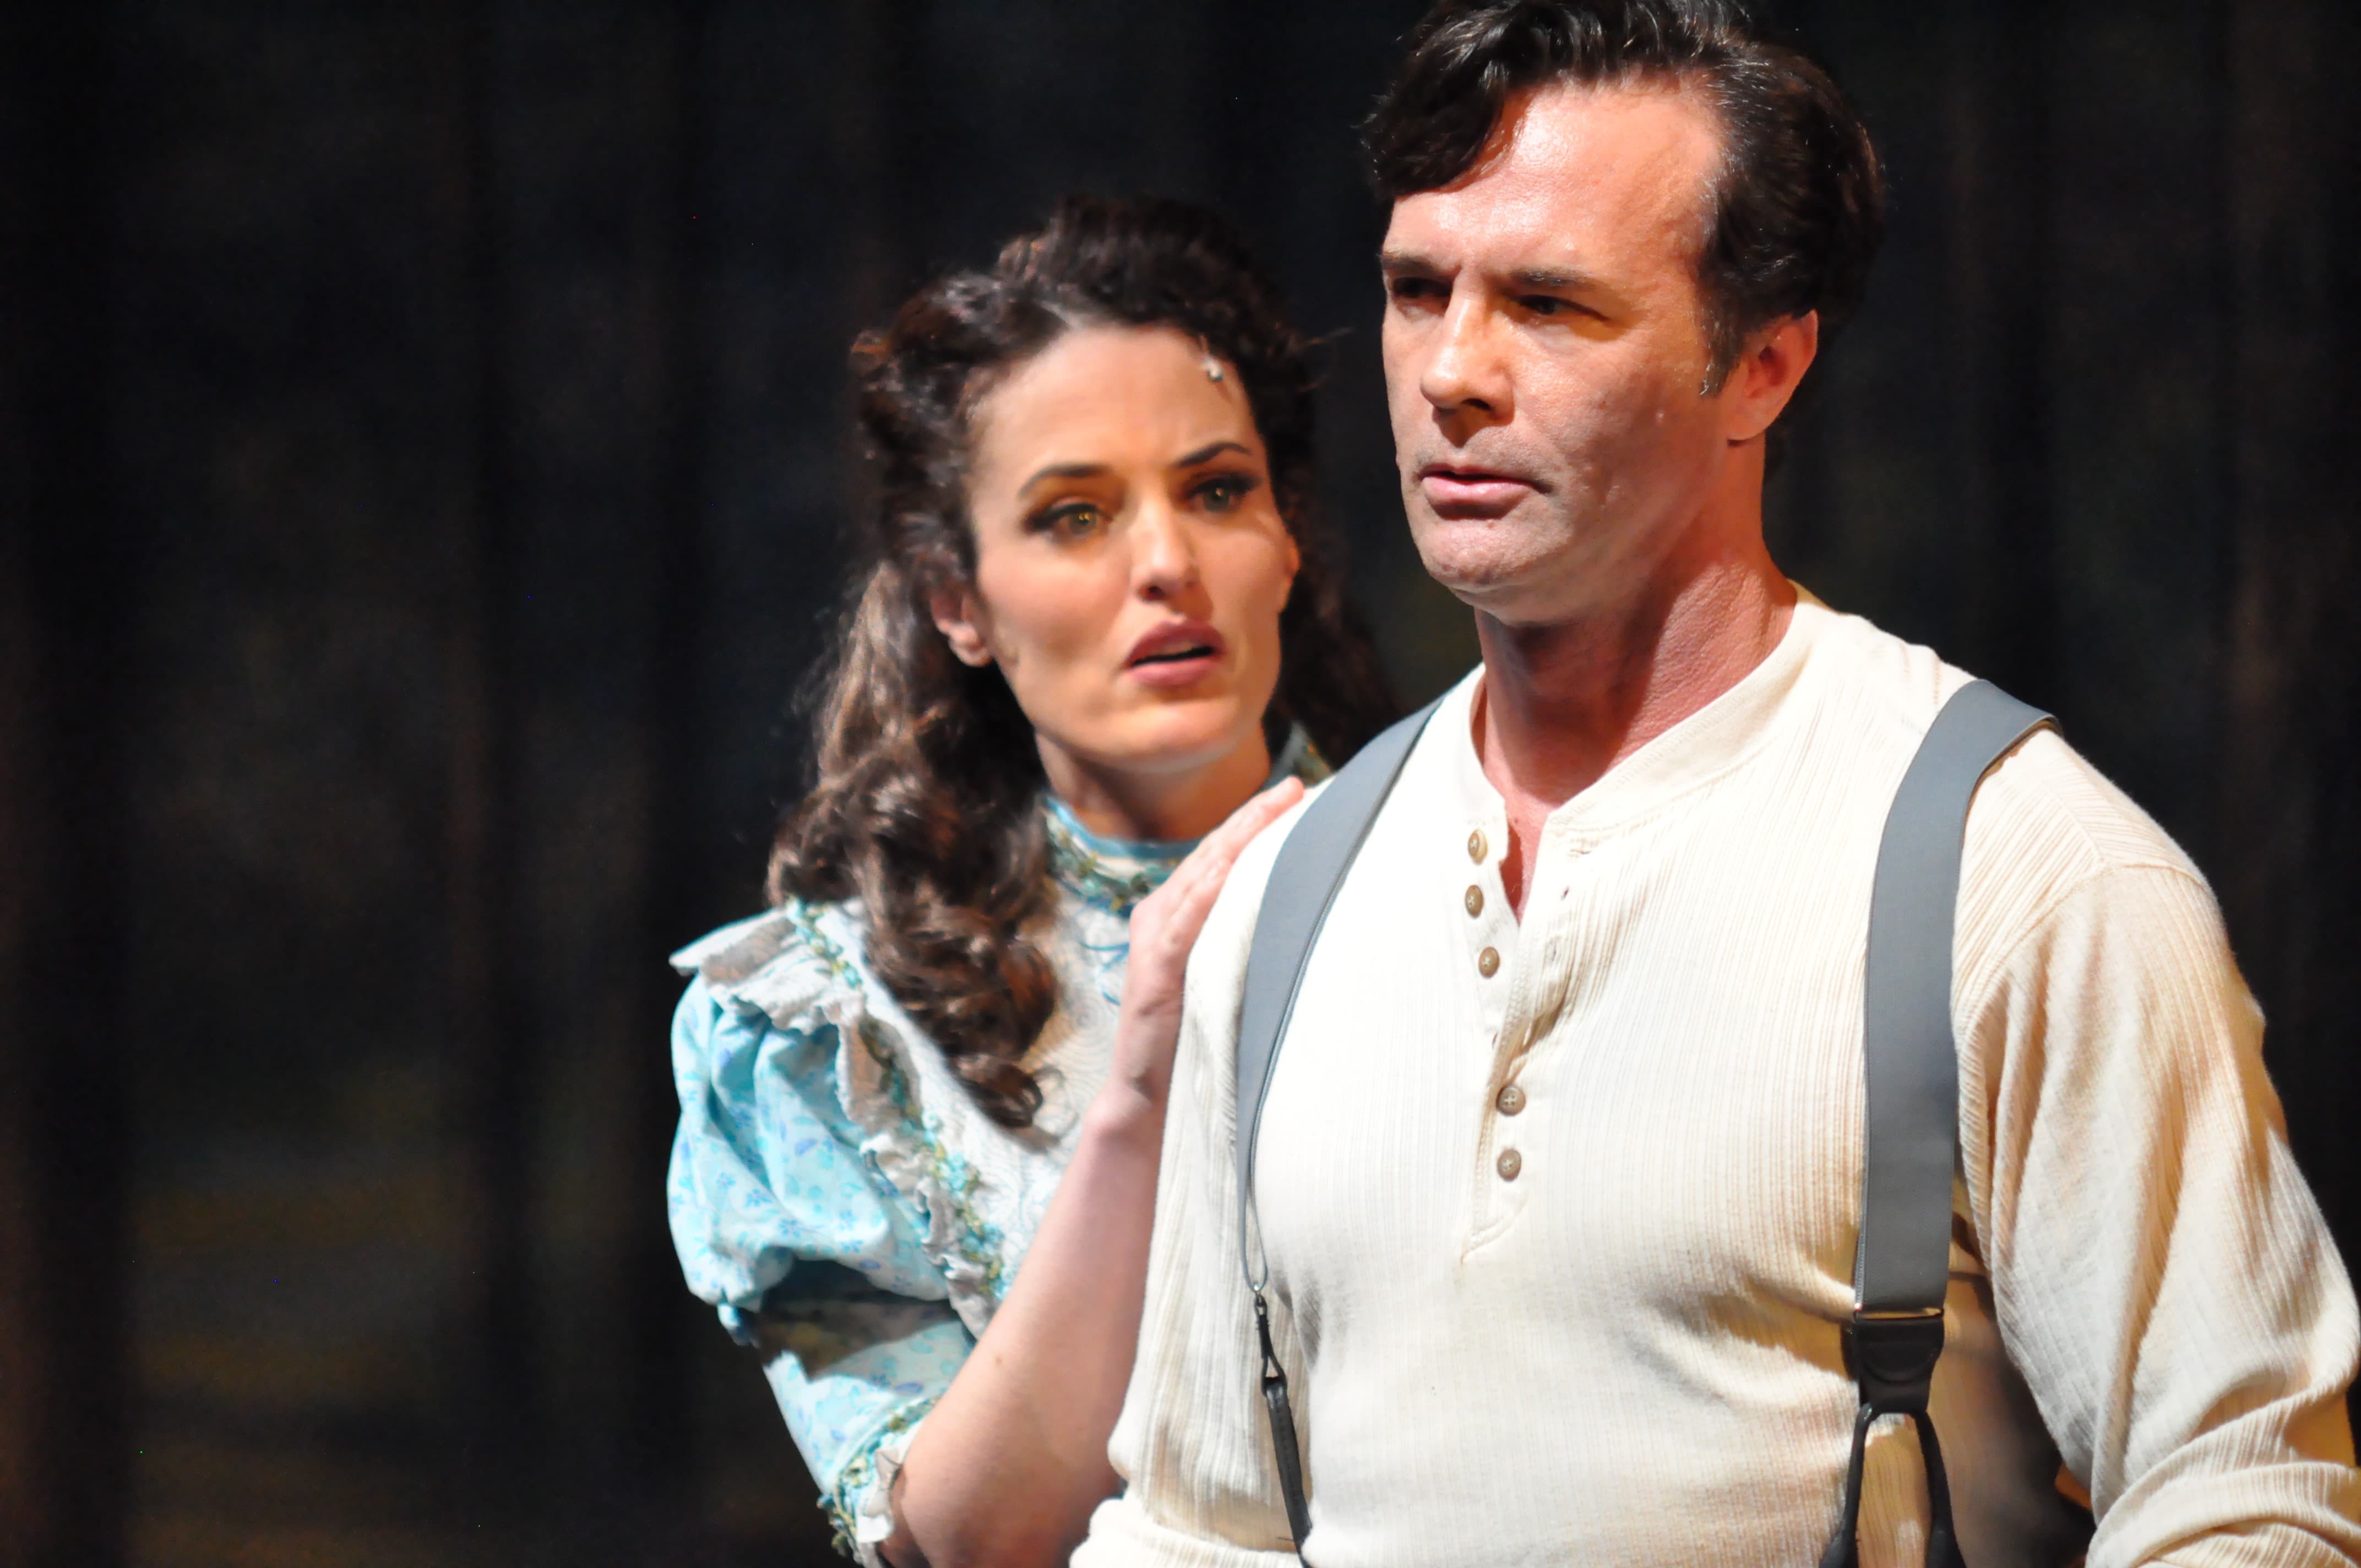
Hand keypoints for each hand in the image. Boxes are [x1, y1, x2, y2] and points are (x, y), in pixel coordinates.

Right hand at [1108, 777, 1304, 1106]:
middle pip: (1212, 854)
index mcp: (1178, 912)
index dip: (1254, 822)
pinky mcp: (1153, 970)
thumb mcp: (1231, 974)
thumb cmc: (1202, 1037)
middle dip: (1252, 818)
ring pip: (1200, 875)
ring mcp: (1154, 939)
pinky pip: (1184, 920)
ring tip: (1274, 809)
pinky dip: (1209, 889)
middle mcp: (1161, 915)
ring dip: (1237, 839)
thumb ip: (1252, 937)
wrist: (1154, 1099)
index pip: (1220, 855)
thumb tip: (1312, 908)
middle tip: (1294, 788)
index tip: (1297, 793)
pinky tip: (1233, 866)